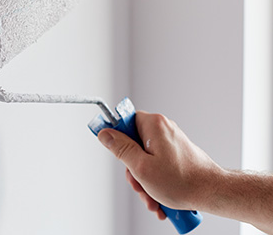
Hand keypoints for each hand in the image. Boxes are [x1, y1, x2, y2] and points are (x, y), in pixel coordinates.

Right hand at [97, 111, 221, 211]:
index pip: (124, 121)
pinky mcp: (176, 154)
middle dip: (133, 170)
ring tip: (152, 198)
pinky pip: (157, 165)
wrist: (213, 192)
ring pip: (145, 159)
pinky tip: (159, 198)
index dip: (116, 137)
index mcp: (153, 125)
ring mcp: (170, 142)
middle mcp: (163, 129)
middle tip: (139, 185)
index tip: (113, 150)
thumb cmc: (182, 181)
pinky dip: (156, 182)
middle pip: (133, 145)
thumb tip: (105, 134)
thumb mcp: (141, 167)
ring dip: (144, 181)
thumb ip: (120, 148)